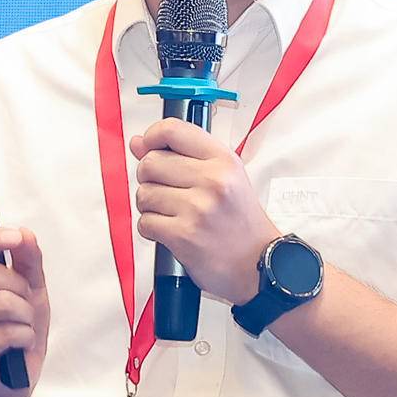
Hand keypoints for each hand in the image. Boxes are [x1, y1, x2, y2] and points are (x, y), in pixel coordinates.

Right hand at [0, 224, 48, 396]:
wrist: (10, 378)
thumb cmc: (15, 325)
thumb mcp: (28, 288)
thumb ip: (27, 260)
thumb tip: (25, 234)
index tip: (15, 237)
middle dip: (19, 286)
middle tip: (24, 303)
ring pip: (2, 303)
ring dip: (26, 315)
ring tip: (22, 326)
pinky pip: (8, 332)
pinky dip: (25, 337)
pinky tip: (18, 346)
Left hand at [127, 118, 279, 304]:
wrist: (259, 265)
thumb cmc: (240, 222)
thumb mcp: (224, 177)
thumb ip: (181, 156)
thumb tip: (138, 143)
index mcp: (223, 160)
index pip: (172, 130)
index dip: (151, 137)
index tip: (148, 148)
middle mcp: (212, 180)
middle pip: (150, 163)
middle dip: (149, 178)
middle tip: (166, 191)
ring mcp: (197, 208)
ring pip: (144, 194)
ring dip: (150, 206)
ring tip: (172, 213)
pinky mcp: (183, 235)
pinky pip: (145, 222)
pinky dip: (152, 229)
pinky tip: (170, 230)